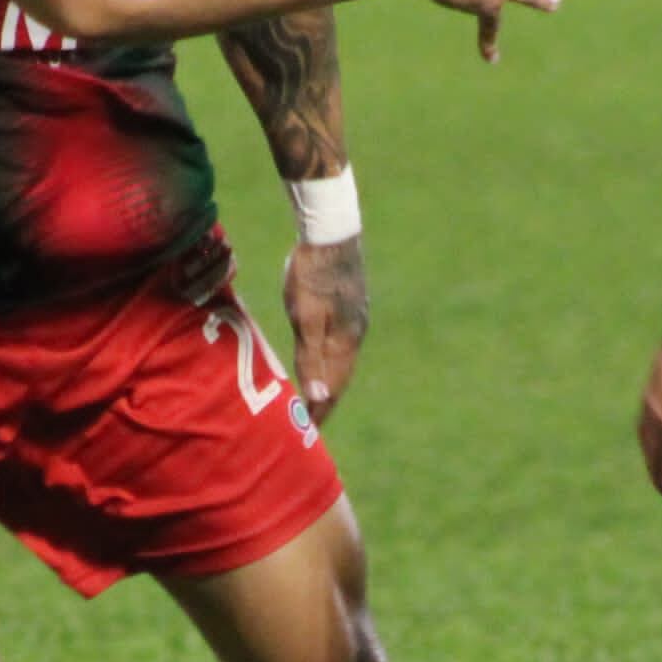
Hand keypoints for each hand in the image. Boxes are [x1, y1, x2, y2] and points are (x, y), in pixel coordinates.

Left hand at [279, 235, 367, 421]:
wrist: (331, 232)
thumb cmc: (313, 274)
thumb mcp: (306, 318)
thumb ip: (312, 358)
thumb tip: (319, 398)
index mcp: (345, 341)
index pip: (334, 387)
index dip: (322, 409)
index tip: (309, 430)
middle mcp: (355, 334)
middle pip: (340, 376)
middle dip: (327, 400)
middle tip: (312, 420)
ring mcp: (354, 317)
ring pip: (341, 359)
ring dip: (330, 380)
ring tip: (317, 394)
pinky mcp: (349, 303)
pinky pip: (340, 342)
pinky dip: (330, 359)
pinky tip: (323, 355)